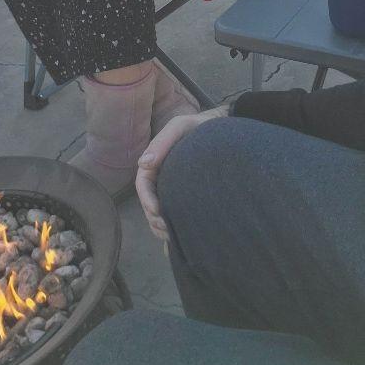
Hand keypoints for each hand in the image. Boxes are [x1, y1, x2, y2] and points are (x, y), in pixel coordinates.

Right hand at [135, 106, 227, 240]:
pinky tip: (179, 238)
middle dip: (154, 218)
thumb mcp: (180, 127)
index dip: (147, 200)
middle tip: (168, 229)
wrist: (222, 128)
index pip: (143, 184)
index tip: (158, 211)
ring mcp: (171, 187)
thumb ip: (162, 142)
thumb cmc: (199, 126)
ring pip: (158, 212)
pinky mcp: (184, 195)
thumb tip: (144, 164)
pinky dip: (172, 228)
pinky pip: (173, 214)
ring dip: (160, 227)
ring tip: (174, 236)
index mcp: (155, 162)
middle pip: (149, 202)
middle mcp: (160, 177)